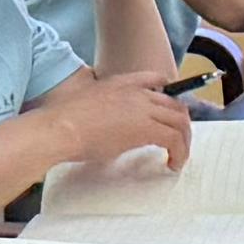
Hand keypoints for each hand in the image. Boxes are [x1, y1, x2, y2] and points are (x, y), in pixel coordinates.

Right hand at [46, 79, 191, 173]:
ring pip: (179, 121)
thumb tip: (107, 124)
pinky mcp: (146, 129)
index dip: (170, 94)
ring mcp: (143, 108)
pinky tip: (172, 164)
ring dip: (184, 141)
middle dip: (182, 123)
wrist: (60, 128)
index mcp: (122, 82)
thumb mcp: (86, 101)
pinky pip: (174, 139)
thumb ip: (102, 105)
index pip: (157, 79)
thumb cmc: (63, 120)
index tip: (172, 111)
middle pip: (174, 103)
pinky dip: (179, 152)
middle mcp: (137, 92)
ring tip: (179, 157)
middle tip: (180, 141)